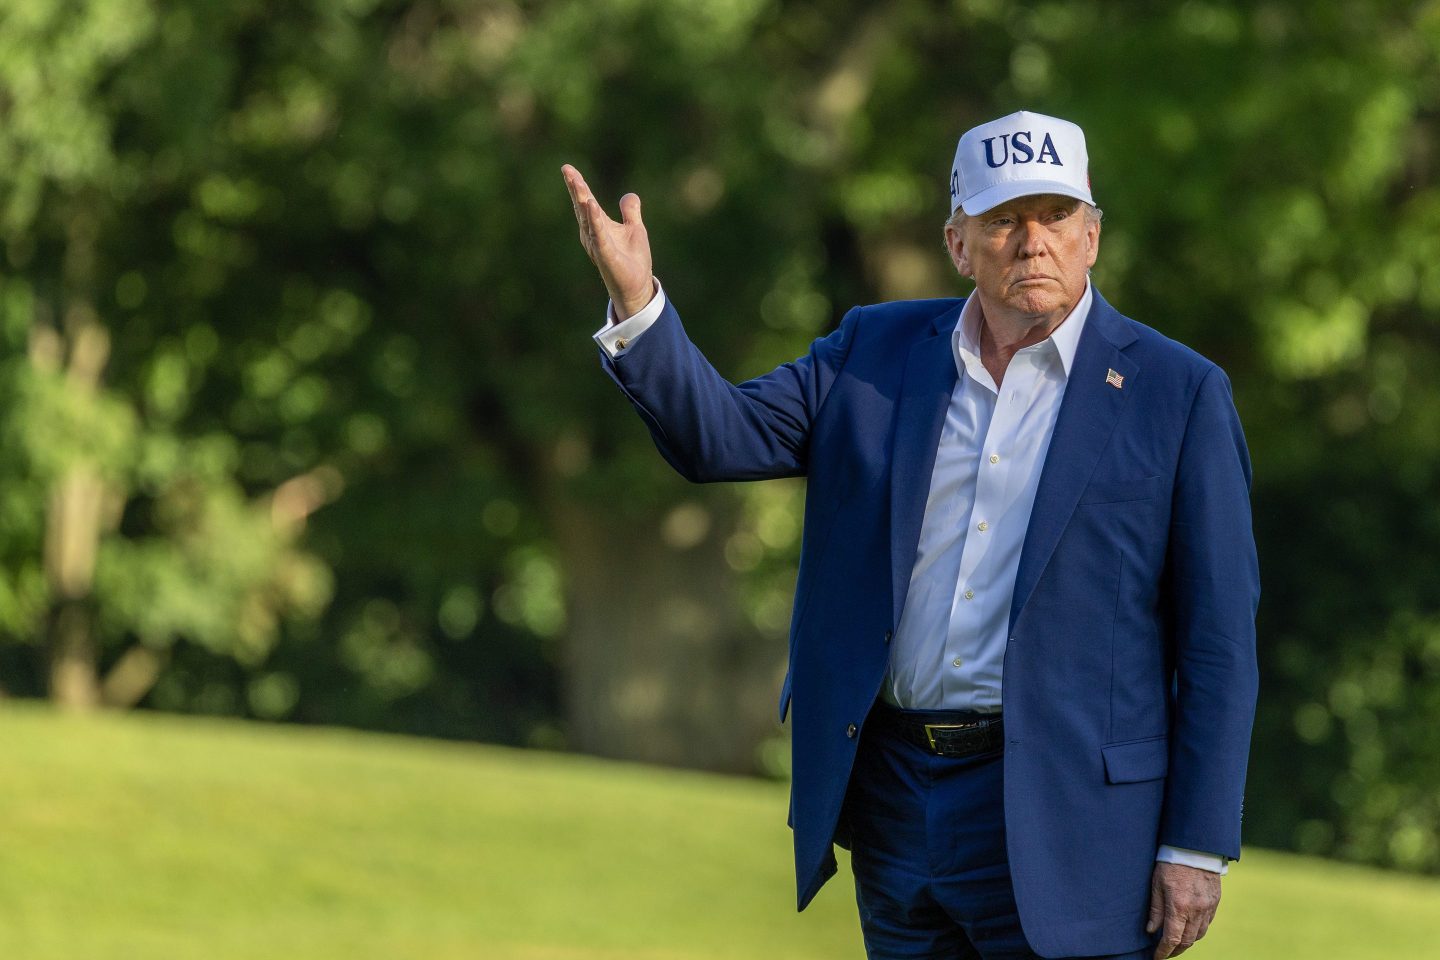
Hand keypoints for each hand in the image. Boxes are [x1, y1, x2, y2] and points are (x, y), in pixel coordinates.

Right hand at [561, 164, 654, 320]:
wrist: (637, 286)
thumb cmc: (632, 260)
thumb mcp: (634, 229)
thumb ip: (630, 211)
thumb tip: (629, 195)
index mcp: (598, 225)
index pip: (586, 201)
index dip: (578, 185)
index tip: (567, 168)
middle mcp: (593, 234)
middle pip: (582, 207)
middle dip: (576, 189)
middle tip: (567, 170)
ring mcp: (598, 245)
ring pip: (588, 219)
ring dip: (583, 201)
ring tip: (578, 183)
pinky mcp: (606, 255)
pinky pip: (599, 235)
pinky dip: (595, 220)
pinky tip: (592, 206)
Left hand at [1147, 861, 1220, 957]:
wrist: (1195, 848)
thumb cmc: (1171, 864)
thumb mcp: (1156, 884)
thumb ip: (1155, 909)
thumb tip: (1151, 931)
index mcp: (1179, 906)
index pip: (1172, 939)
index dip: (1164, 952)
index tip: (1157, 958)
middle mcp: (1196, 910)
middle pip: (1187, 941)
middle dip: (1175, 950)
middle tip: (1165, 952)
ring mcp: (1208, 907)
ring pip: (1199, 935)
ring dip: (1187, 942)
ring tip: (1176, 943)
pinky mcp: (1215, 902)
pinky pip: (1207, 924)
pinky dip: (1197, 931)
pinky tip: (1189, 928)